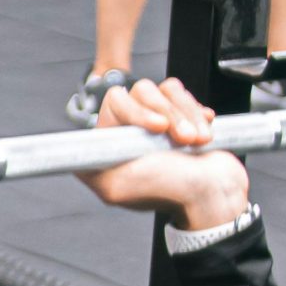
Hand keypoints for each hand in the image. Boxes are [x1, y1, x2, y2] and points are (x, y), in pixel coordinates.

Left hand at [77, 77, 250, 231]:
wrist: (215, 194)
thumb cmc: (170, 193)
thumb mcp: (119, 187)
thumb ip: (91, 168)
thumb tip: (71, 154)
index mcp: (112, 144)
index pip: (115, 104)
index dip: (137, 112)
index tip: (158, 128)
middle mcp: (131, 130)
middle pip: (142, 92)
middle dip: (169, 115)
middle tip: (184, 140)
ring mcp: (156, 120)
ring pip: (165, 91)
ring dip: (186, 115)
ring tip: (197, 140)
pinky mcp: (180, 113)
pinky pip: (183, 93)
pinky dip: (197, 111)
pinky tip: (203, 130)